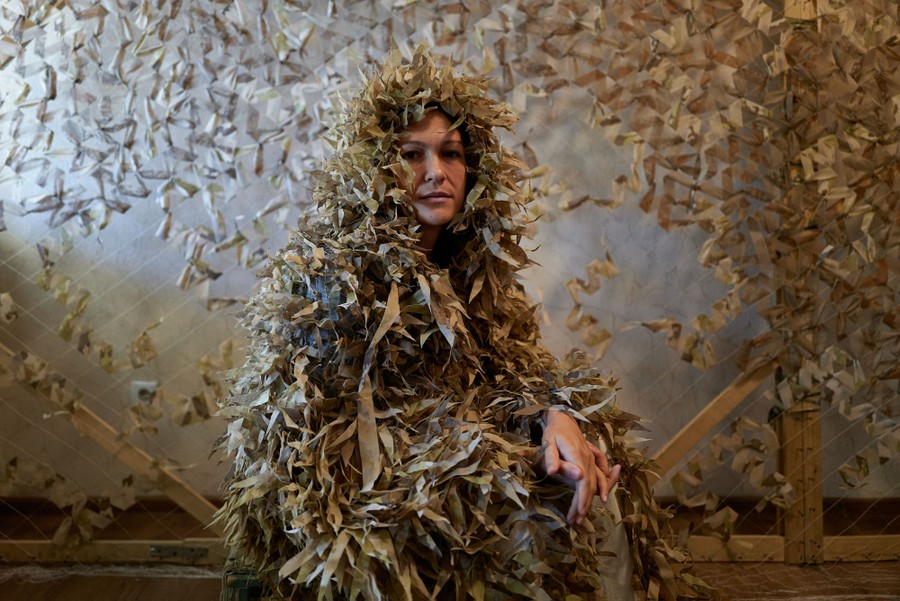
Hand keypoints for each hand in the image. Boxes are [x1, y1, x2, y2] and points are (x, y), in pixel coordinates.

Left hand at [540, 409, 621, 524]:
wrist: (563, 416)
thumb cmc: (553, 431)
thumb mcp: (548, 443)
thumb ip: (552, 458)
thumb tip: (555, 474)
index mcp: (578, 456)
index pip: (583, 483)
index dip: (582, 500)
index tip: (578, 514)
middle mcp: (589, 459)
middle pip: (590, 486)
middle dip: (584, 505)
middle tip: (577, 521)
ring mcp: (592, 458)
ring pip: (597, 481)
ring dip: (593, 497)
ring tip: (584, 513)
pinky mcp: (593, 456)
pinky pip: (602, 472)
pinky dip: (605, 483)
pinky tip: (602, 493)